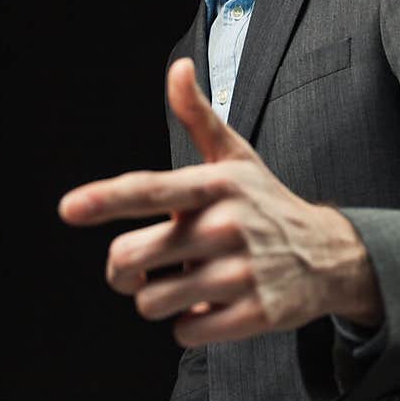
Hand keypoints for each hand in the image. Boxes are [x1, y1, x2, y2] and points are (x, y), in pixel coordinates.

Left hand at [58, 57, 381, 346]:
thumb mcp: (236, 158)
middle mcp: (225, 227)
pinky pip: (185, 332)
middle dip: (123, 270)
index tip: (69, 208)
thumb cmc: (266, 205)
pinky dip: (190, 325)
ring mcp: (239, 274)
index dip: (105, 198)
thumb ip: (198, 116)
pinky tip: (214, 306)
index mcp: (215, 186)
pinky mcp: (252, 315)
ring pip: (151, 302)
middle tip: (141, 268)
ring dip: (159, 299)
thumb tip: (177, 68)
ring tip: (188, 283)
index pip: (150, 189)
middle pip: (130, 259)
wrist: (330, 256)